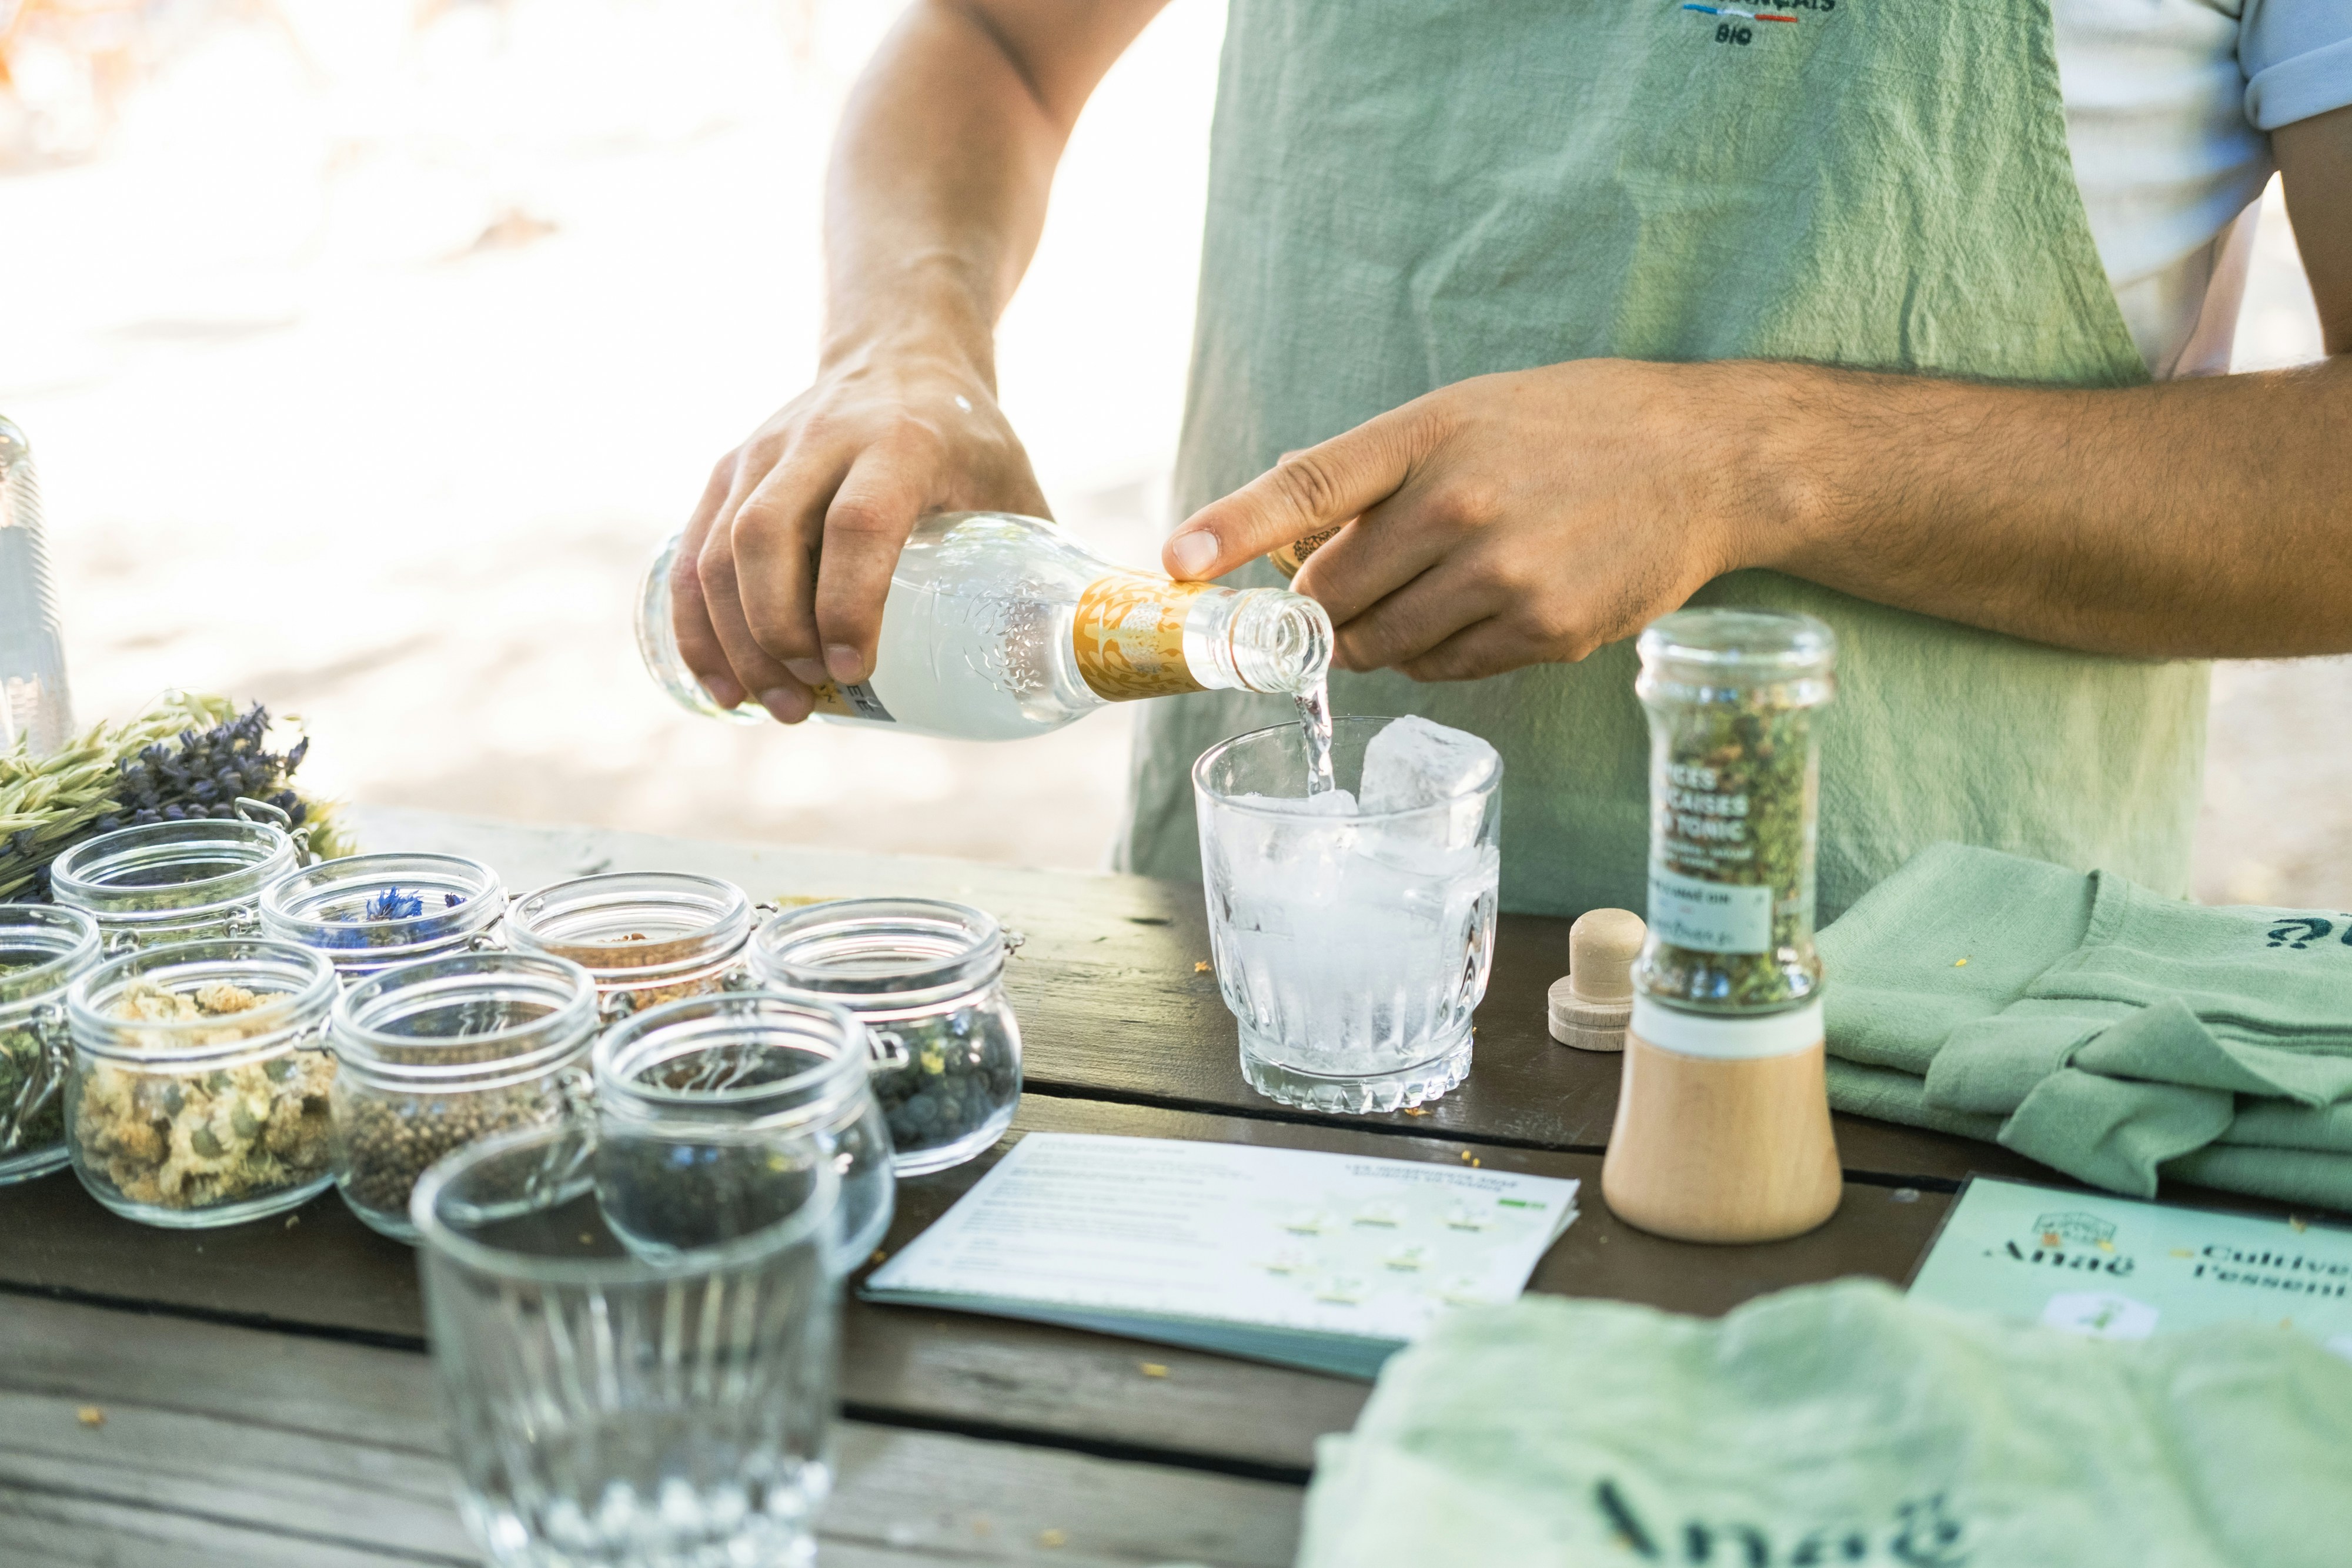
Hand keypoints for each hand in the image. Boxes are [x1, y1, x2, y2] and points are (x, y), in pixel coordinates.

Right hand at [673, 344, 1048, 720]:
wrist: (901, 352)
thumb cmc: (971, 440)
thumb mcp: (1016, 489)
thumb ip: (1043, 572)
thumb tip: (1082, 671)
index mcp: (902, 441)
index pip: (857, 524)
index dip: (846, 603)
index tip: (853, 673)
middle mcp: (821, 438)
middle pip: (768, 537)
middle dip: (776, 634)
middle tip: (807, 702)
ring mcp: (764, 451)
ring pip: (719, 548)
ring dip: (734, 640)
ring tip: (772, 705)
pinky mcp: (729, 470)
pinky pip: (692, 551)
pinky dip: (697, 624)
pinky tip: (722, 682)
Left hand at [1161, 360, 1781, 680]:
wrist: (1707, 461)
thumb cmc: (1573, 428)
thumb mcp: (1465, 414)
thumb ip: (1373, 473)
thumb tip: (1283, 538)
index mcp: (1429, 437)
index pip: (1308, 486)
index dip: (1232, 530)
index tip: (1176, 564)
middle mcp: (1460, 507)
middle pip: (1329, 596)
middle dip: (1321, 604)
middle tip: (1354, 582)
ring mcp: (1503, 577)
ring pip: (1379, 646)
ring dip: (1377, 634)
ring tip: (1433, 586)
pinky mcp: (1542, 634)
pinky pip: (1443, 670)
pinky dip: (1438, 651)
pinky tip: (1482, 606)